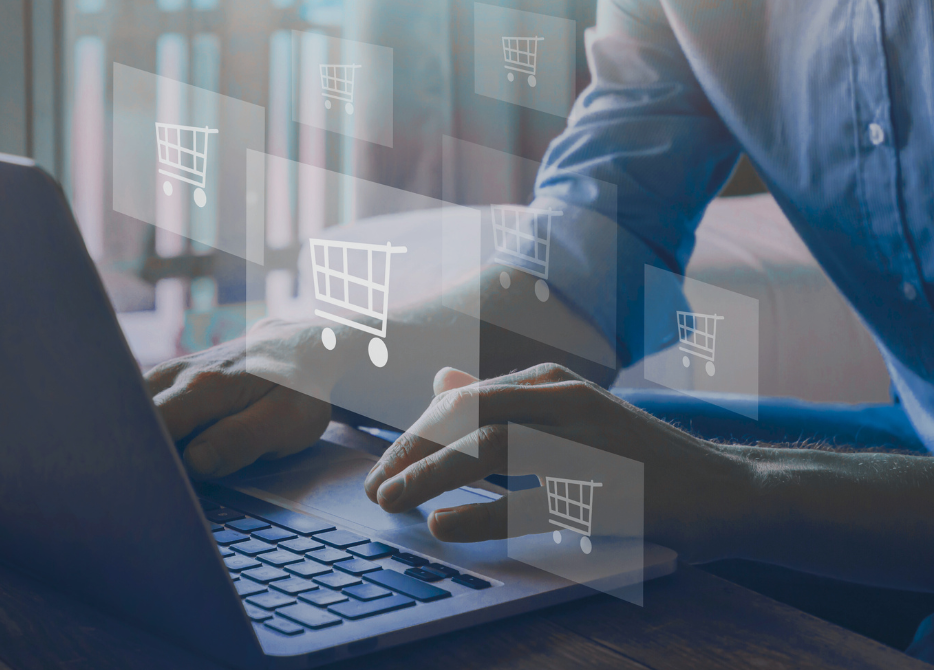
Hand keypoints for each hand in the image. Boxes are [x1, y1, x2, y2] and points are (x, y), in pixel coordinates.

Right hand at [146, 318, 345, 478]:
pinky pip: (140, 410)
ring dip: (138, 445)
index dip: (146, 460)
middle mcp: (174, 375)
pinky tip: (161, 455)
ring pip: (130, 414)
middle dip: (135, 455)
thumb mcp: (287, 421)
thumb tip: (195, 461)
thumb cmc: (296, 389)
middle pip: (129, 420)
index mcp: (203, 387)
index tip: (153, 488)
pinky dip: (145, 434)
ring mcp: (166, 376)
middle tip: (149, 491)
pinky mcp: (165, 382)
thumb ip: (242, 439)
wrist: (298, 348)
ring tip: (157, 474)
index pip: (150, 426)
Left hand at [363, 363, 751, 560]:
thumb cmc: (638, 457)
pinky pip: (531, 501)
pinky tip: (445, 526)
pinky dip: (481, 514)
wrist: (725, 489)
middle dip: (412, 451)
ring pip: (490, 449)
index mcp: (553, 382)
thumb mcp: (569, 415)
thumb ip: (503, 400)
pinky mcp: (607, 489)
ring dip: (432, 475)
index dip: (415, 432)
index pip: (464, 399)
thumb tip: (441, 382)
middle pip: (468, 417)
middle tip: (375, 487)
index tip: (383, 465)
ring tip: (392, 503)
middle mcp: (566, 401)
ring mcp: (588, 442)